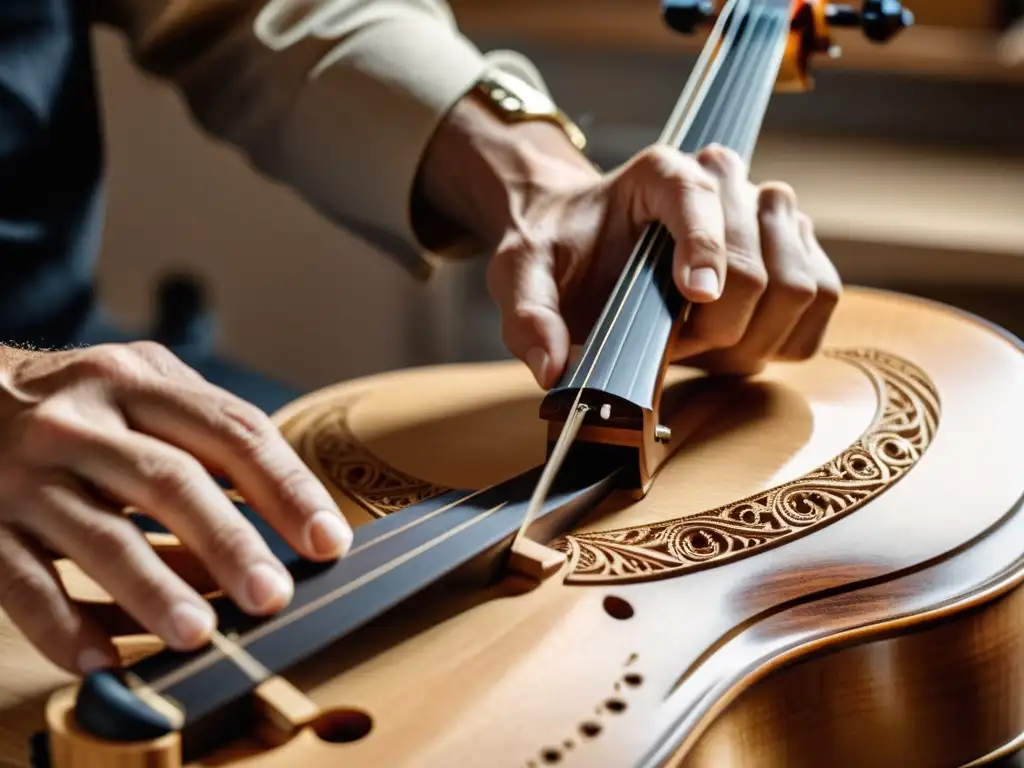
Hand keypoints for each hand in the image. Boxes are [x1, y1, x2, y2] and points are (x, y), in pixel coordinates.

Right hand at [0, 342, 351, 673]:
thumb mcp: (141, 393)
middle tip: (273, 596)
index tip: (328, 540)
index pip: (231, 431)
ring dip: (154, 589)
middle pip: (171, 481)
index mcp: (138, 381)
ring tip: (200, 634)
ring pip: (100, 536)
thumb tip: (283, 529)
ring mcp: (26, 473)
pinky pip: (23, 583)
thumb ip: (206, 443)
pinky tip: (105, 660)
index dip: (286, 487)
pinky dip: (64, 626)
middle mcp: (82, 420)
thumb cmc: (80, 408)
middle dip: (229, 542)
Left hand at [487, 143, 842, 386]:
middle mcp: (722, 184)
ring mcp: (765, 216)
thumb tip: (554, 371)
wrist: (586, 240)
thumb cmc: (560, 251)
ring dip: (754, 335)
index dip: (706, 249)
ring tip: (698, 341)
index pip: (698, 196)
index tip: (692, 296)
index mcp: (658, 174)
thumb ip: (528, 316)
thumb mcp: (520, 275)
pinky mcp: (791, 250)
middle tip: (669, 345)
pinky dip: (785, 335)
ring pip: (803, 284)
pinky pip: (822, 299)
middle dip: (718, 324)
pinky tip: (738, 342)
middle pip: (757, 264)